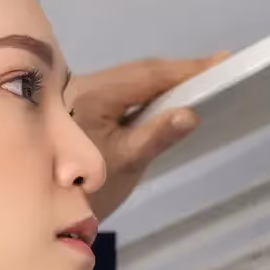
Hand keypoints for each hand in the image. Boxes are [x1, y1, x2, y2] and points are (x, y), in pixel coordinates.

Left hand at [67, 55, 226, 223]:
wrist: (48, 207)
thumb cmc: (87, 190)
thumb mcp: (127, 163)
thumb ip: (157, 135)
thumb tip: (191, 114)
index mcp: (94, 95)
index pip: (147, 75)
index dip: (185, 69)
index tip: (220, 62)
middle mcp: (86, 84)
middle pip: (141, 71)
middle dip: (179, 71)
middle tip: (219, 69)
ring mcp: (83, 92)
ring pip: (133, 78)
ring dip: (166, 80)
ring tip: (202, 80)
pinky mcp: (85, 103)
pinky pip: (125, 89)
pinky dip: (150, 90)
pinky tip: (169, 95)